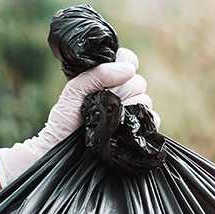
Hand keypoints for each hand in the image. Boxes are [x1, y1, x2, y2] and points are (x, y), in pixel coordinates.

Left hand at [0, 48, 158, 186]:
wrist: (61, 151)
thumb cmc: (64, 121)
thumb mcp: (74, 91)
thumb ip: (96, 74)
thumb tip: (127, 70)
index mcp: (108, 80)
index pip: (128, 60)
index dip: (127, 63)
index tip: (117, 75)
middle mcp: (122, 95)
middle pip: (139, 81)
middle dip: (124, 90)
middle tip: (106, 102)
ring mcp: (131, 114)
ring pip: (145, 100)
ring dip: (131, 107)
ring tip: (112, 118)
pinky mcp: (137, 132)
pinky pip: (153, 120)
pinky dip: (144, 122)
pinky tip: (127, 127)